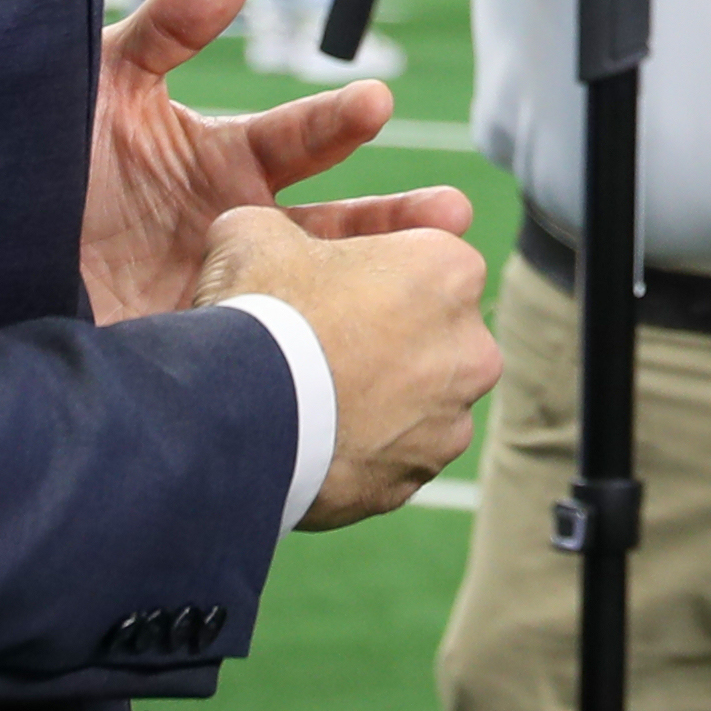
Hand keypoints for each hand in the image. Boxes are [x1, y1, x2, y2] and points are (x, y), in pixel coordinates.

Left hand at [81, 0, 464, 320]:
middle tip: (452, 215)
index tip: (375, 103)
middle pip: (333, 227)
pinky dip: (308, 351)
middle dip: (395, 220)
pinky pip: (266, 356)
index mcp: (216, 163)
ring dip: (375, 288)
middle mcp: (230, 228)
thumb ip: (169, 25)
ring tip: (436, 281)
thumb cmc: (31, 157)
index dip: (336, 121)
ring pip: (318, 296)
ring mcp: (220, 293)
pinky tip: (346, 353)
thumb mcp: (99, 80)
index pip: (298, 139)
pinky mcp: (194, 355)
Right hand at [196, 194, 495, 525]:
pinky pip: (391, 456)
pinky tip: (313, 440)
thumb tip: (260, 234)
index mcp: (452, 270)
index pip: (428, 258)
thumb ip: (282, 229)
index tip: (333, 281)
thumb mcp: (256, 233)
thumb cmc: (263, 309)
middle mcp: (472, 347)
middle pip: (432, 332)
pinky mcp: (416, 480)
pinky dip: (362, 450)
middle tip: (321, 342)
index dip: (376, 268)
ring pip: (418, 401)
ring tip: (312, 397)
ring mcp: (449, 421)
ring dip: (380, 397)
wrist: (239, 412)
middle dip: (389, 336)